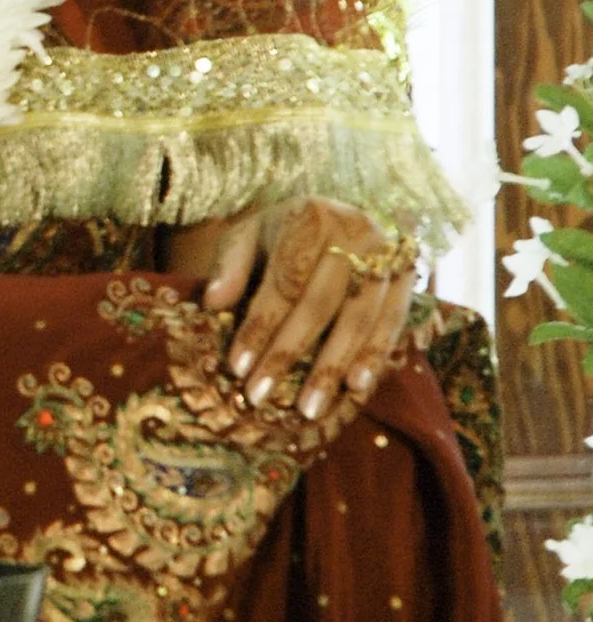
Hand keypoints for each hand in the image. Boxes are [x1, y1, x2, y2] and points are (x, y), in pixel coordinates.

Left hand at [167, 199, 417, 425]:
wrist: (336, 214)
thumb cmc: (281, 232)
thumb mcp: (247, 236)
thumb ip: (230, 267)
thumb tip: (213, 303)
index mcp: (310, 216)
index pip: (283, 282)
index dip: (260, 326)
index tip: (238, 367)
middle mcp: (354, 229)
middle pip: (319, 304)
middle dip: (288, 353)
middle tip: (262, 396)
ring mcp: (387, 252)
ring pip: (359, 318)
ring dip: (332, 367)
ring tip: (308, 407)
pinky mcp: (408, 274)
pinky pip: (392, 322)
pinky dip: (373, 356)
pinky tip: (355, 387)